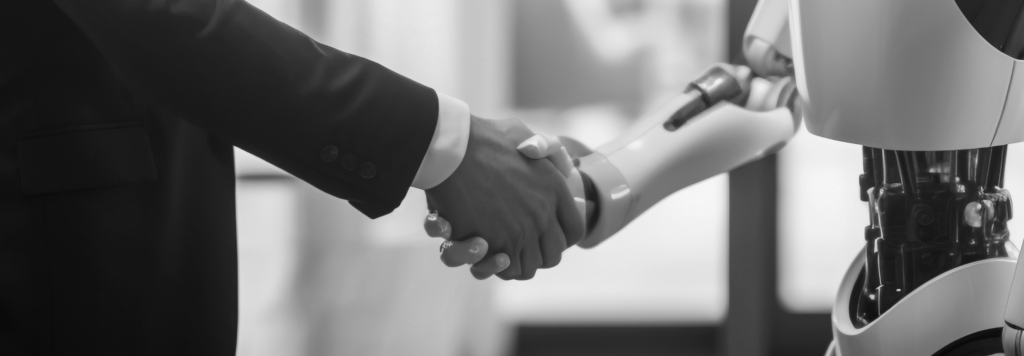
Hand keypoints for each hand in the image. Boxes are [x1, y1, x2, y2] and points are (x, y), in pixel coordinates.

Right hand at [424, 116, 585, 279]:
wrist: (452, 150)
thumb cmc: (483, 138)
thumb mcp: (524, 134)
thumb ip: (546, 149)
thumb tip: (566, 168)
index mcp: (556, 189)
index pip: (574, 231)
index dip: (561, 238)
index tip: (545, 235)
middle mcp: (544, 214)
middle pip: (553, 255)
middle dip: (538, 255)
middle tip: (520, 247)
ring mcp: (521, 231)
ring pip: (529, 267)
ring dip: (515, 263)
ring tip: (501, 252)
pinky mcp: (495, 244)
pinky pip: (505, 269)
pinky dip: (496, 266)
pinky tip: (487, 251)